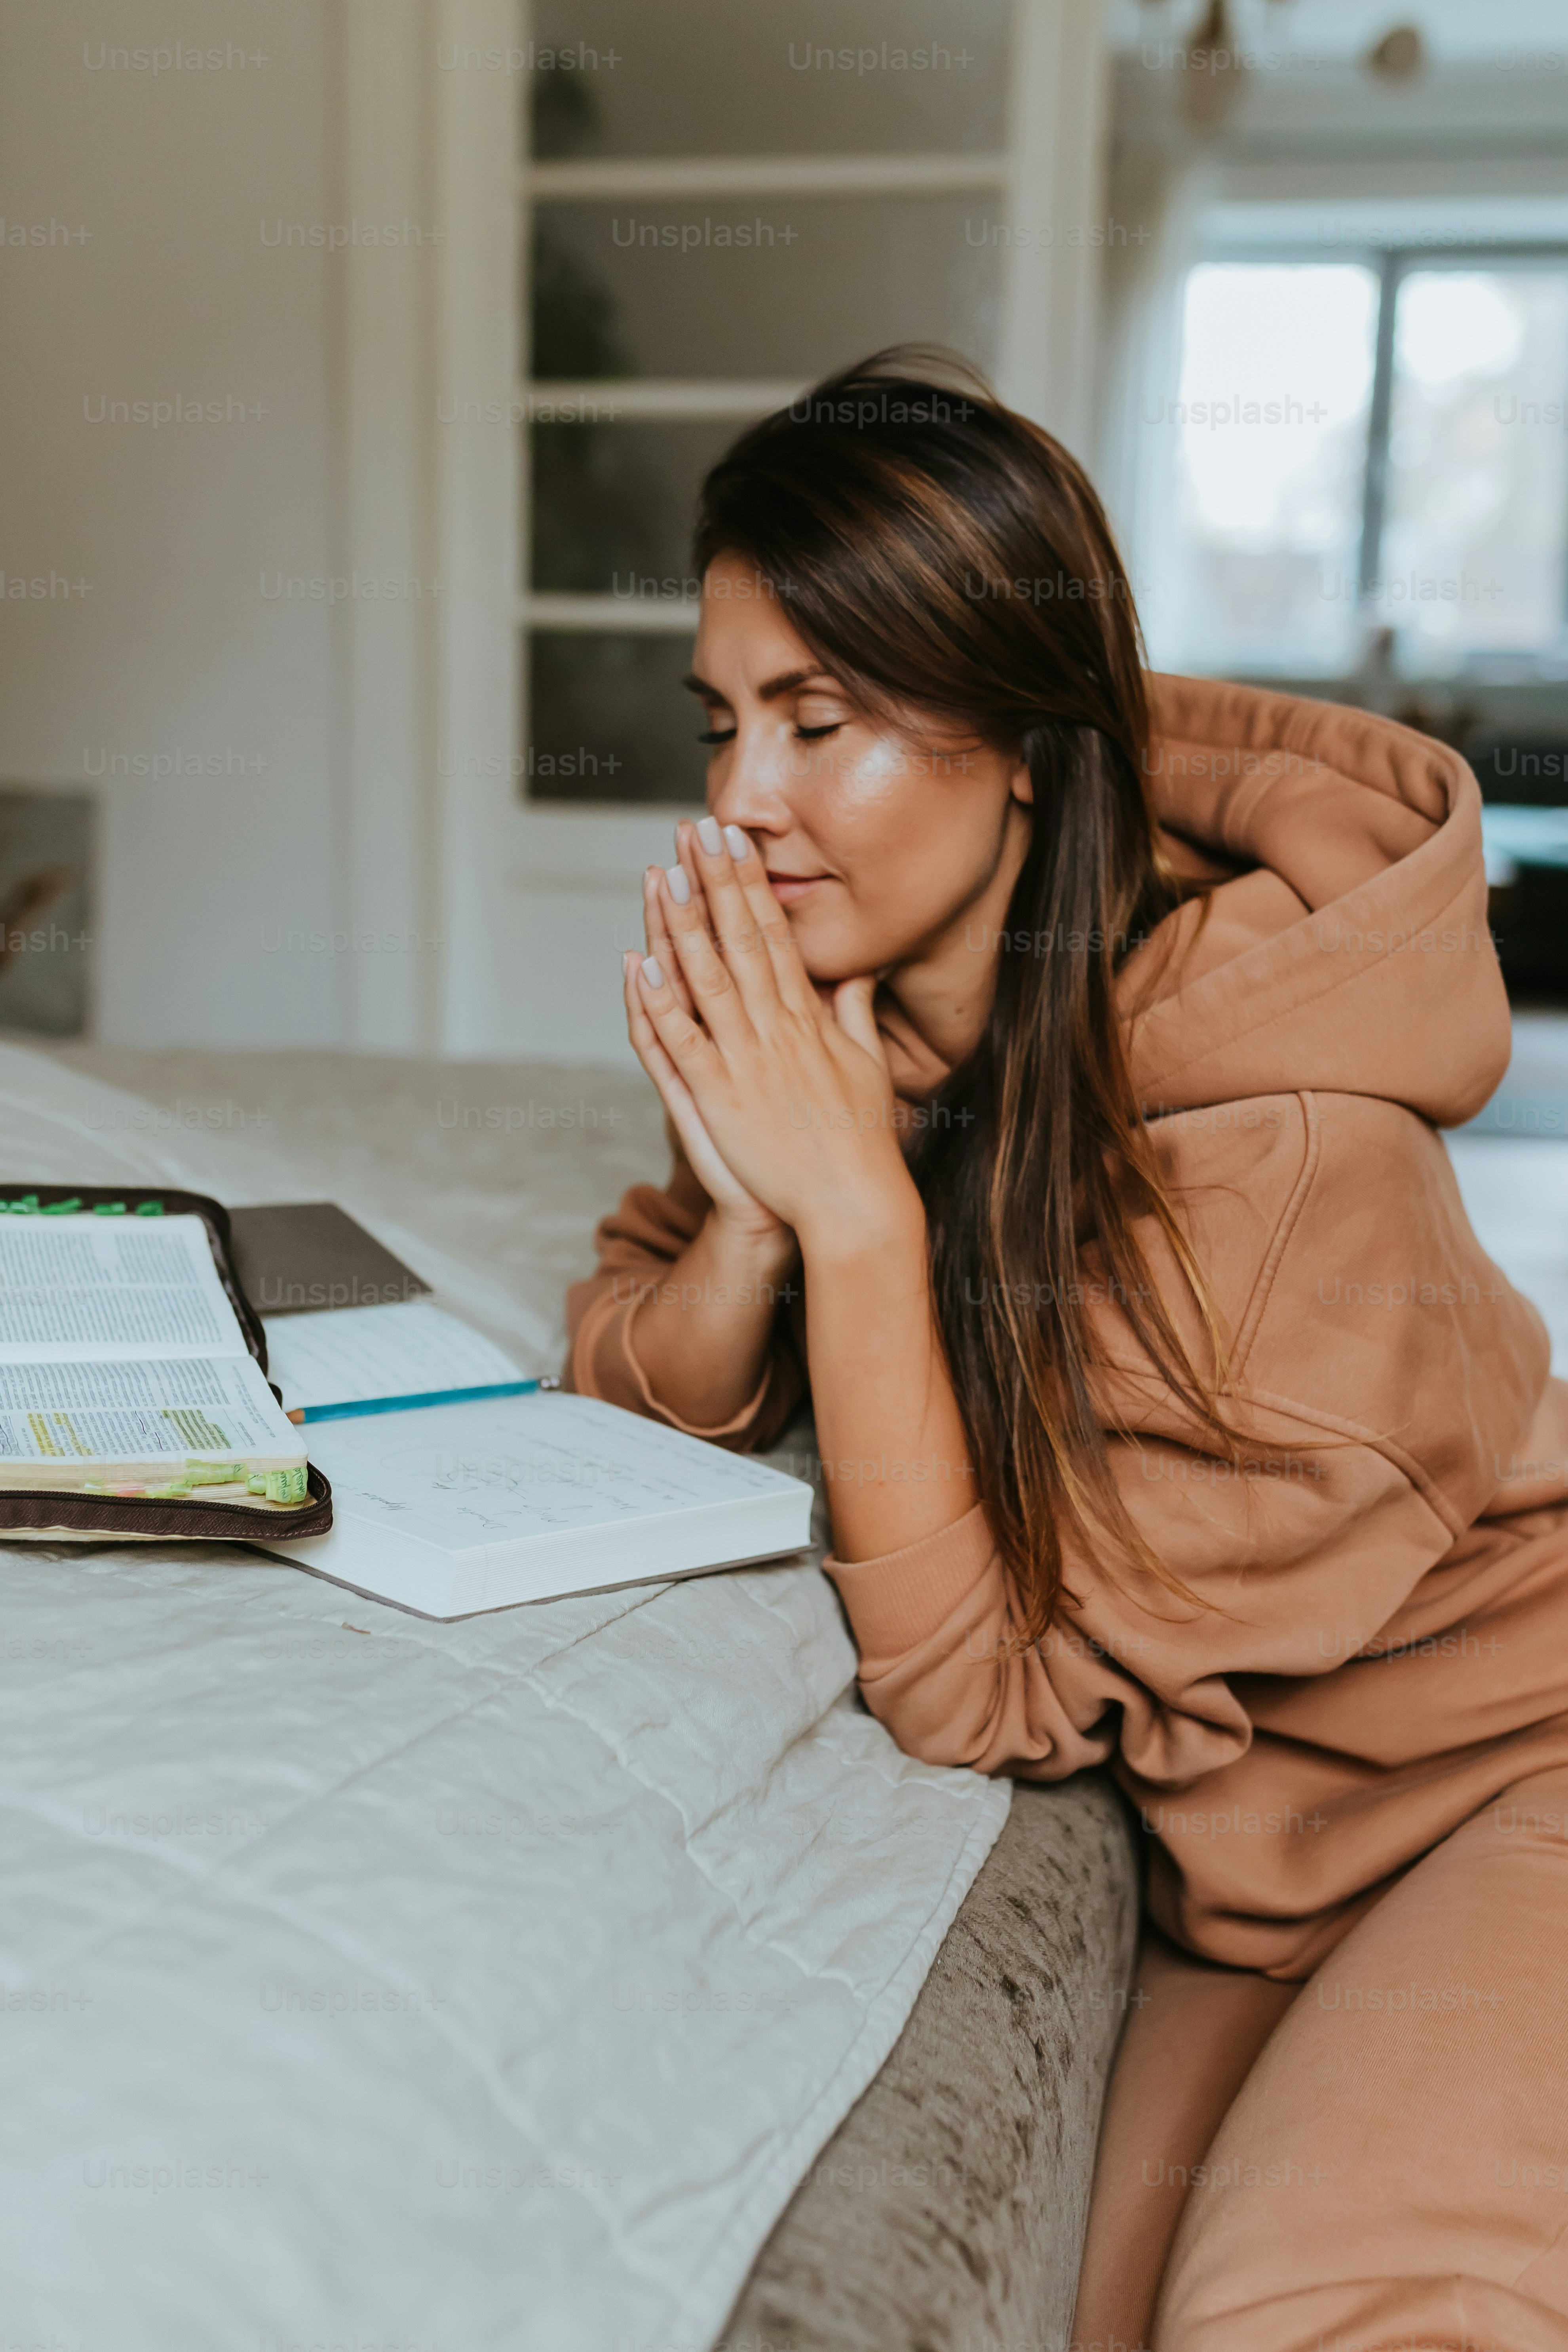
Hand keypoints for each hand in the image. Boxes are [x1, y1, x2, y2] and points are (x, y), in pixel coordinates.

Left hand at [626, 819, 920, 1254]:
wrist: (851, 1201)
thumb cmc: (860, 1138)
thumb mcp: (866, 1063)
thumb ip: (856, 1010)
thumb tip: (859, 968)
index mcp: (806, 1018)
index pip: (772, 934)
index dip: (750, 884)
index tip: (734, 841)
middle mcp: (774, 1029)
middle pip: (738, 940)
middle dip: (715, 880)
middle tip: (694, 828)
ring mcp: (744, 1061)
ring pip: (706, 978)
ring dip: (681, 924)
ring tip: (662, 874)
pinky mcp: (718, 1098)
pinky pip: (681, 1041)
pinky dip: (658, 1002)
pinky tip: (640, 963)